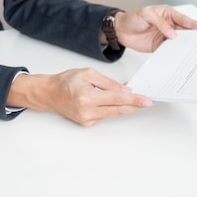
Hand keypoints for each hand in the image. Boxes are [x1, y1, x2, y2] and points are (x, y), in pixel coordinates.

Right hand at [7, 68, 152, 125]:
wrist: (49, 94)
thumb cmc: (65, 82)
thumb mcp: (88, 73)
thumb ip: (108, 83)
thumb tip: (125, 89)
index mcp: (87, 97)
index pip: (117, 98)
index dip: (134, 100)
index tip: (146, 101)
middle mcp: (87, 111)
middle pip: (119, 110)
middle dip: (135, 105)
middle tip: (147, 102)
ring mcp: (87, 119)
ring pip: (113, 113)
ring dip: (123, 106)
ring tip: (129, 97)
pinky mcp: (87, 123)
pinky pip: (105, 115)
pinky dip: (111, 108)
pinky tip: (110, 101)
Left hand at [114, 5, 196, 51]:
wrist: (121, 31)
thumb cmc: (133, 18)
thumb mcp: (146, 15)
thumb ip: (161, 24)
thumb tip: (173, 34)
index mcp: (168, 14)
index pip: (184, 20)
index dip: (194, 24)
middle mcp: (169, 25)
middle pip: (185, 32)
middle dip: (194, 37)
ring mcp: (166, 36)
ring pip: (179, 42)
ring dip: (185, 47)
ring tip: (194, 52)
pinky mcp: (160, 46)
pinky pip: (170, 50)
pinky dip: (175, 54)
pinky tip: (180, 57)